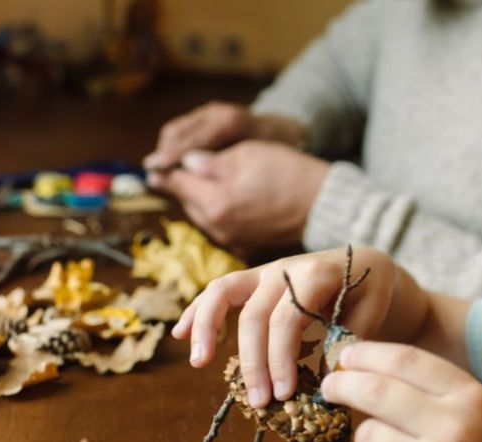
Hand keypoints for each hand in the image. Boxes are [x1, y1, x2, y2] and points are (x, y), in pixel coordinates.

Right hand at [143, 101, 305, 171]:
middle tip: (153, 175)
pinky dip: (173, 147)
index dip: (172, 155)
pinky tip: (173, 165)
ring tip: (161, 172)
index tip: (155, 169)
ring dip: (166, 151)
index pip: (193, 139)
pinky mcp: (202, 116)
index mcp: (230, 121)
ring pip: (175, 130)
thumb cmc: (273, 150)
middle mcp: (215, 112)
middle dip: (164, 153)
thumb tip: (193, 173)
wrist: (282, 130)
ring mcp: (207, 112)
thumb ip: (227, 164)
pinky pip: (180, 130)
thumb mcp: (255, 159)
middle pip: (177, 132)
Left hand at [153, 140, 329, 253]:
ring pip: (205, 217)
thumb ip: (209, 161)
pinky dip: (222, 214)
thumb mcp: (247, 154)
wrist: (326, 205)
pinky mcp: (248, 247)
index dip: (166, 172)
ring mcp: (234, 241)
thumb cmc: (290, 173)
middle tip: (181, 173)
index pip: (177, 184)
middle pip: (189, 203)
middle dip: (185, 188)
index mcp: (215, 202)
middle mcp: (219, 227)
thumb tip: (185, 164)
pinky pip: (223, 228)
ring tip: (211, 187)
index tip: (155, 167)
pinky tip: (235, 202)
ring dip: (204, 202)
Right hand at [172, 247, 398, 407]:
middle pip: (254, 315)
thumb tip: (323, 382)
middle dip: (253, 362)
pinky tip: (179, 335)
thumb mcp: (371, 313)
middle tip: (259, 402)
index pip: (287, 318)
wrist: (366, 263)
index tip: (285, 393)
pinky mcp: (253, 280)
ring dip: (206, 326)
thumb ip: (346, 342)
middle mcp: (284, 269)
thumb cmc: (370, 292)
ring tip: (199, 362)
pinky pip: (219, 291)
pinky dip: (198, 311)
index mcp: (316, 274)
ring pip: (223, 292)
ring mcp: (264, 272)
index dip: (281, 357)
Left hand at [321, 342, 481, 441]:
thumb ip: (434, 390)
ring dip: (366, 440)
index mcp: (472, 399)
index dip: (366, 353)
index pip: (405, 360)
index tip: (346, 355)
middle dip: (343, 384)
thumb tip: (365, 367)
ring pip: (365, 437)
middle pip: (374, 391)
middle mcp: (453, 431)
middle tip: (332, 386)